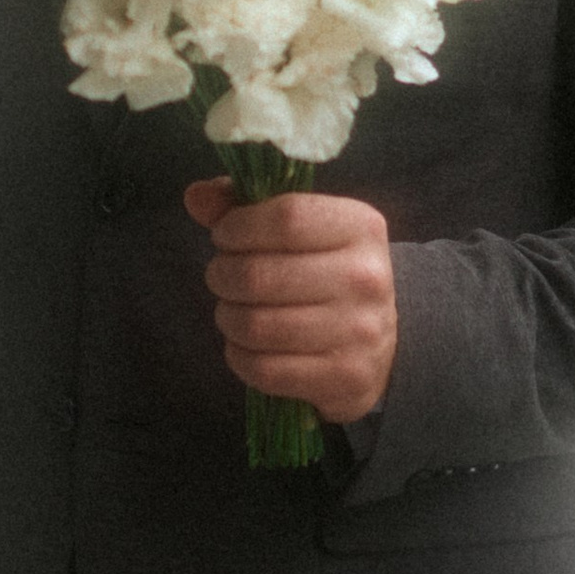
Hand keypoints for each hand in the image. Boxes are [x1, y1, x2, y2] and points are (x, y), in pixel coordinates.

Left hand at [183, 179, 397, 425]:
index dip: (239, 227)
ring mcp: (359, 331)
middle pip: (260, 274)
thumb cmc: (326, 273)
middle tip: (221, 278)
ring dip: (228, 318)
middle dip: (222, 276)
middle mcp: (366, 277)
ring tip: (232, 311)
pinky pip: (264, 370)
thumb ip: (244, 205)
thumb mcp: (300, 229)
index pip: (287, 217)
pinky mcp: (344, 377)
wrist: (378, 344)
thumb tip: (197, 196)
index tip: (224, 236)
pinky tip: (246, 345)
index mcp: (360, 227)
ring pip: (256, 326)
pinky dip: (240, 357)